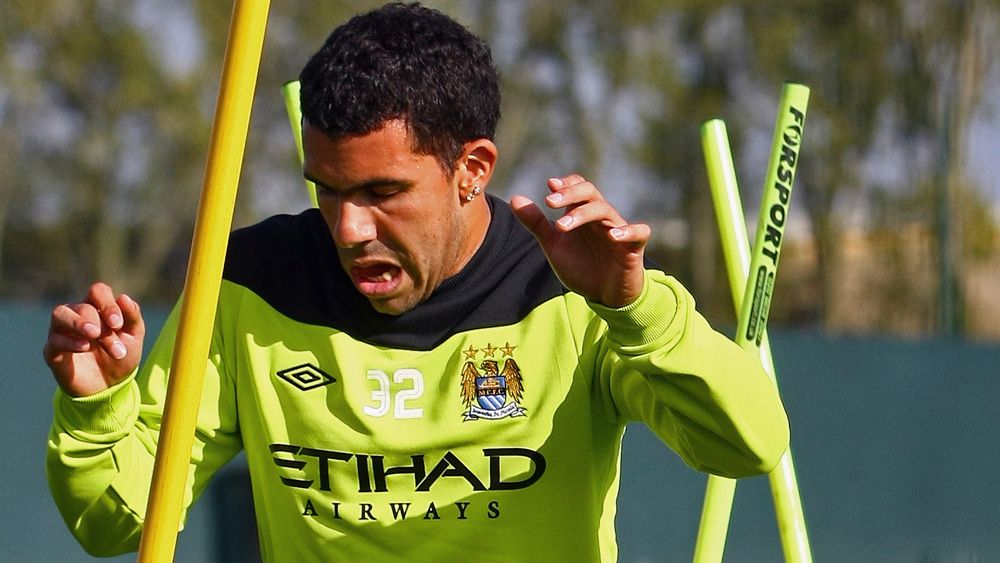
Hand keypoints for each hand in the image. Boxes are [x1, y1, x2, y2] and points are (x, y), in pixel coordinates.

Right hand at [43, 283, 144, 396]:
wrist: (111, 386)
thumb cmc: (121, 355)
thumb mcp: (134, 337)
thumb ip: (132, 316)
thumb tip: (123, 297)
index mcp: (97, 308)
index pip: (97, 292)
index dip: (108, 304)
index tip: (118, 325)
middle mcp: (76, 315)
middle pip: (84, 307)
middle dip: (103, 327)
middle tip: (116, 348)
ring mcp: (62, 331)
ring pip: (60, 314)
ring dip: (79, 323)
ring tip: (94, 335)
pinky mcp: (53, 351)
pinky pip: (54, 340)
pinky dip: (70, 342)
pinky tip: (84, 347)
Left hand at [511, 175, 650, 307]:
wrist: (604, 296)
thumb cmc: (582, 267)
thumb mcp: (554, 245)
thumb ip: (536, 223)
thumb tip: (515, 198)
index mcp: (582, 213)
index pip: (578, 186)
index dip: (566, 184)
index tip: (550, 187)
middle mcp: (601, 217)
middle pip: (589, 193)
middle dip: (570, 194)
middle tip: (550, 202)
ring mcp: (618, 230)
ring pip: (605, 210)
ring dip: (583, 214)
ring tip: (562, 226)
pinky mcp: (633, 248)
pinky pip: (639, 232)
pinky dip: (629, 231)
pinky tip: (614, 236)